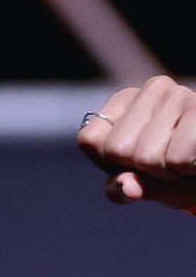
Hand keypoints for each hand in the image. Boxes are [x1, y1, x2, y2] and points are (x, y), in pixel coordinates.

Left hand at [78, 75, 195, 213]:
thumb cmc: (178, 174)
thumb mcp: (141, 184)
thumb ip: (120, 188)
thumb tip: (127, 187)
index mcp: (125, 99)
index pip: (90, 139)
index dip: (110, 163)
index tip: (135, 161)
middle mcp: (154, 88)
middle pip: (117, 149)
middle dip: (141, 169)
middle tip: (166, 161)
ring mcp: (181, 94)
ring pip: (147, 157)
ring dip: (168, 172)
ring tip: (185, 157)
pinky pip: (177, 159)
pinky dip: (187, 170)